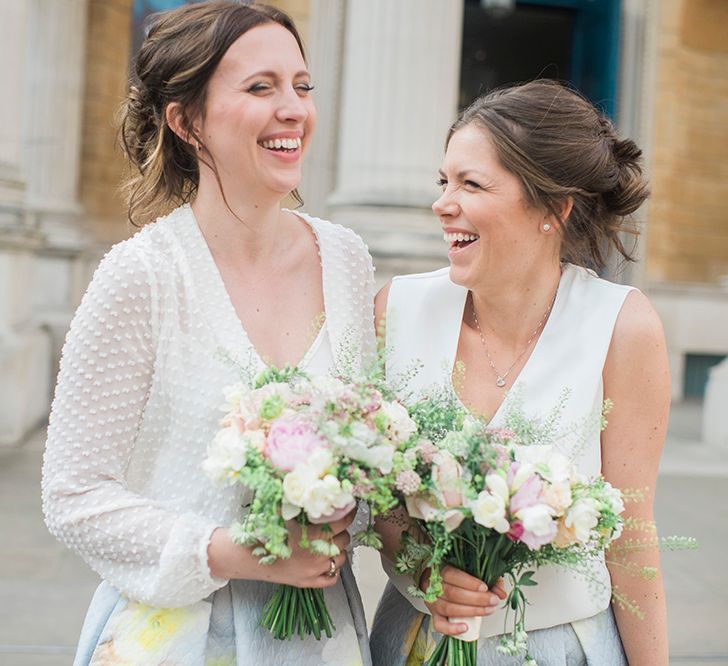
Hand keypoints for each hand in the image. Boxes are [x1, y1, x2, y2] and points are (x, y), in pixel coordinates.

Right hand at [208, 510, 354, 587]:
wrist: (248, 556)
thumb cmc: (264, 531)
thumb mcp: (284, 511)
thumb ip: (300, 501)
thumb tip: (309, 482)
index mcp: (314, 535)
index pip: (343, 522)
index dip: (349, 513)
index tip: (350, 508)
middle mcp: (317, 554)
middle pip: (344, 539)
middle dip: (340, 531)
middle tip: (333, 525)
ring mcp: (314, 571)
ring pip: (340, 558)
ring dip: (337, 549)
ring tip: (328, 541)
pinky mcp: (308, 583)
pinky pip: (332, 578)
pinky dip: (333, 569)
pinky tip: (326, 560)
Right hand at [421, 565, 506, 636]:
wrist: (437, 581)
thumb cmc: (456, 576)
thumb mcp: (471, 570)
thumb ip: (487, 578)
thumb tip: (501, 592)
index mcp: (440, 569)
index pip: (452, 575)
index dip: (469, 583)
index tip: (485, 588)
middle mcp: (433, 585)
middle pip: (453, 593)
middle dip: (476, 599)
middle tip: (492, 601)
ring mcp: (432, 601)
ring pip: (449, 608)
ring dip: (471, 612)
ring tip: (487, 610)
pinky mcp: (434, 615)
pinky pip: (439, 625)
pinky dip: (452, 629)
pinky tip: (466, 628)